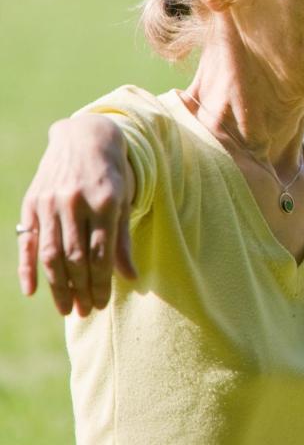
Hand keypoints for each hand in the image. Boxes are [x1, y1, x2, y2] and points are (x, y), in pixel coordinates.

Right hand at [18, 116, 137, 316]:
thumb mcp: (124, 201)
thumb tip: (130, 277)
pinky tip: (32, 290)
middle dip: (81, 289)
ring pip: (52, 254)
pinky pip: (29, 241)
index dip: (101, 282)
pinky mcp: (32, 202)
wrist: (85, 137)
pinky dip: (28, 267)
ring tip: (67, 308)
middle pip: (75, 257)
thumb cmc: (112, 174)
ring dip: (58, 286)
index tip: (102, 304)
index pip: (101, 253)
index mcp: (105, 202)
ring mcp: (50, 203)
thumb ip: (122, 239)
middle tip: (86, 312)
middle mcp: (75, 203)